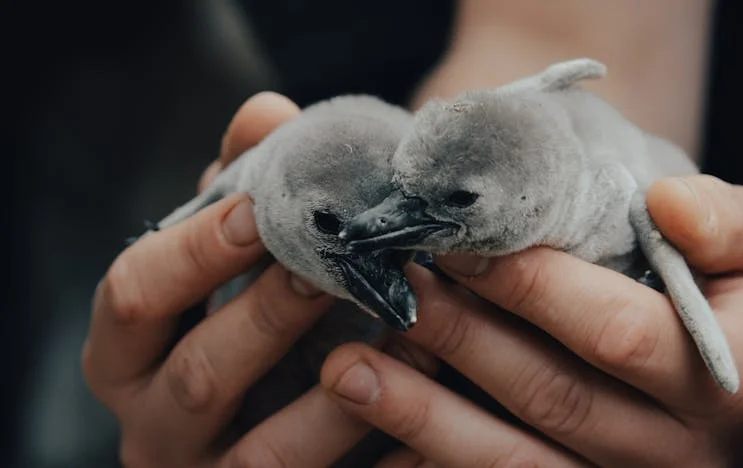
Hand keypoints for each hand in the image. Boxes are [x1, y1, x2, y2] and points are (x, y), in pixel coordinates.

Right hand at [83, 92, 416, 466]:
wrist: (274, 410)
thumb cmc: (242, 311)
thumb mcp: (229, 253)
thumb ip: (238, 187)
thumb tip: (267, 113)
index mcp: (128, 352)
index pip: (132, 296)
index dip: (192, 252)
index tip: (258, 211)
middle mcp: (156, 423)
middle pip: (200, 373)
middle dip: (272, 313)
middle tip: (339, 266)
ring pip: (267, 452)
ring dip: (341, 388)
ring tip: (405, 329)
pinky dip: (383, 445)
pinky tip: (429, 395)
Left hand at [320, 175, 742, 466]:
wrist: (737, 376)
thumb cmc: (741, 301)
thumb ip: (728, 226)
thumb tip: (671, 204)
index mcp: (726, 379)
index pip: (618, 334)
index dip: (534, 287)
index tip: (460, 241)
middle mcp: (674, 451)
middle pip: (551, 397)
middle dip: (462, 338)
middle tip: (391, 288)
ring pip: (511, 462)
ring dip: (423, 414)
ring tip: (347, 368)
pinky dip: (432, 457)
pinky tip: (378, 425)